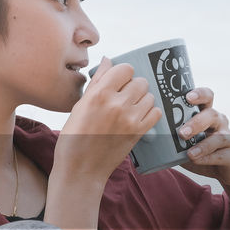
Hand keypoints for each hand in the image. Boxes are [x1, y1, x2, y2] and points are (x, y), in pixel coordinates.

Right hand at [56, 56, 162, 182]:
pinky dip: (148, 113)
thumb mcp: (79, 106)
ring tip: (129, 109)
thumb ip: (96, 82)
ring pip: (149, 96)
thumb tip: (107, 60)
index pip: (124, 69)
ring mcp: (130, 119)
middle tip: (123, 97)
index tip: (117, 82)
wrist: (80, 169)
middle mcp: (116, 104)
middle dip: (133, 87)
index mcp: (98, 94)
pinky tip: (137, 118)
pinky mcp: (139, 133)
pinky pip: (155, 112)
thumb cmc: (73, 138)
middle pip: (140, 81)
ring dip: (141, 100)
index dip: (122, 73)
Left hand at [175, 86, 229, 186]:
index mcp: (205, 113)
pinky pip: (221, 154)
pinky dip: (207, 157)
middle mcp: (218, 122)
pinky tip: (195, 160)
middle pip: (212, 115)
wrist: (224, 168)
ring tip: (189, 152)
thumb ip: (169, 134)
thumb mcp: (184, 140)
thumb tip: (143, 133)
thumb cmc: (200, 149)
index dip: (200, 94)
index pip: (206, 97)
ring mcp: (227, 137)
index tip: (187, 96)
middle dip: (196, 122)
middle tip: (182, 132)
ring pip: (219, 136)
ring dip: (202, 144)